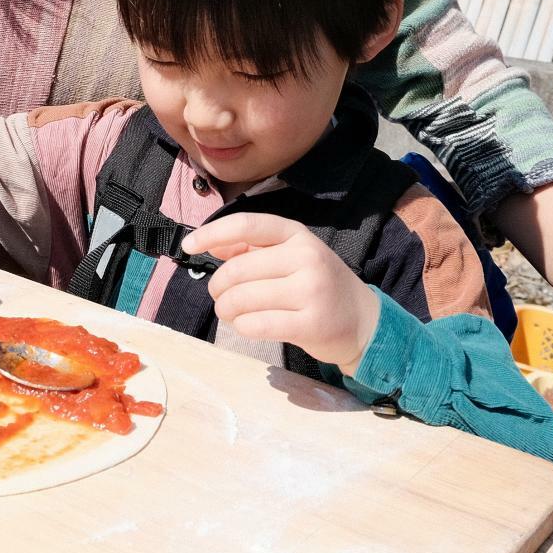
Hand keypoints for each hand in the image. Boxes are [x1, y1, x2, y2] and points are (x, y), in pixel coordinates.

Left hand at [182, 213, 380, 369]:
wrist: (363, 320)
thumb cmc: (317, 285)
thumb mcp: (291, 257)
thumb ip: (251, 249)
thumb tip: (210, 243)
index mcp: (297, 235)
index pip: (247, 226)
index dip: (212, 233)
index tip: (189, 246)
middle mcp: (306, 257)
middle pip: (238, 270)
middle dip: (218, 287)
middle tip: (219, 297)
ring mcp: (311, 291)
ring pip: (243, 299)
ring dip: (227, 310)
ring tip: (231, 313)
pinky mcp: (311, 324)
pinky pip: (256, 324)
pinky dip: (242, 327)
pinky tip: (247, 325)